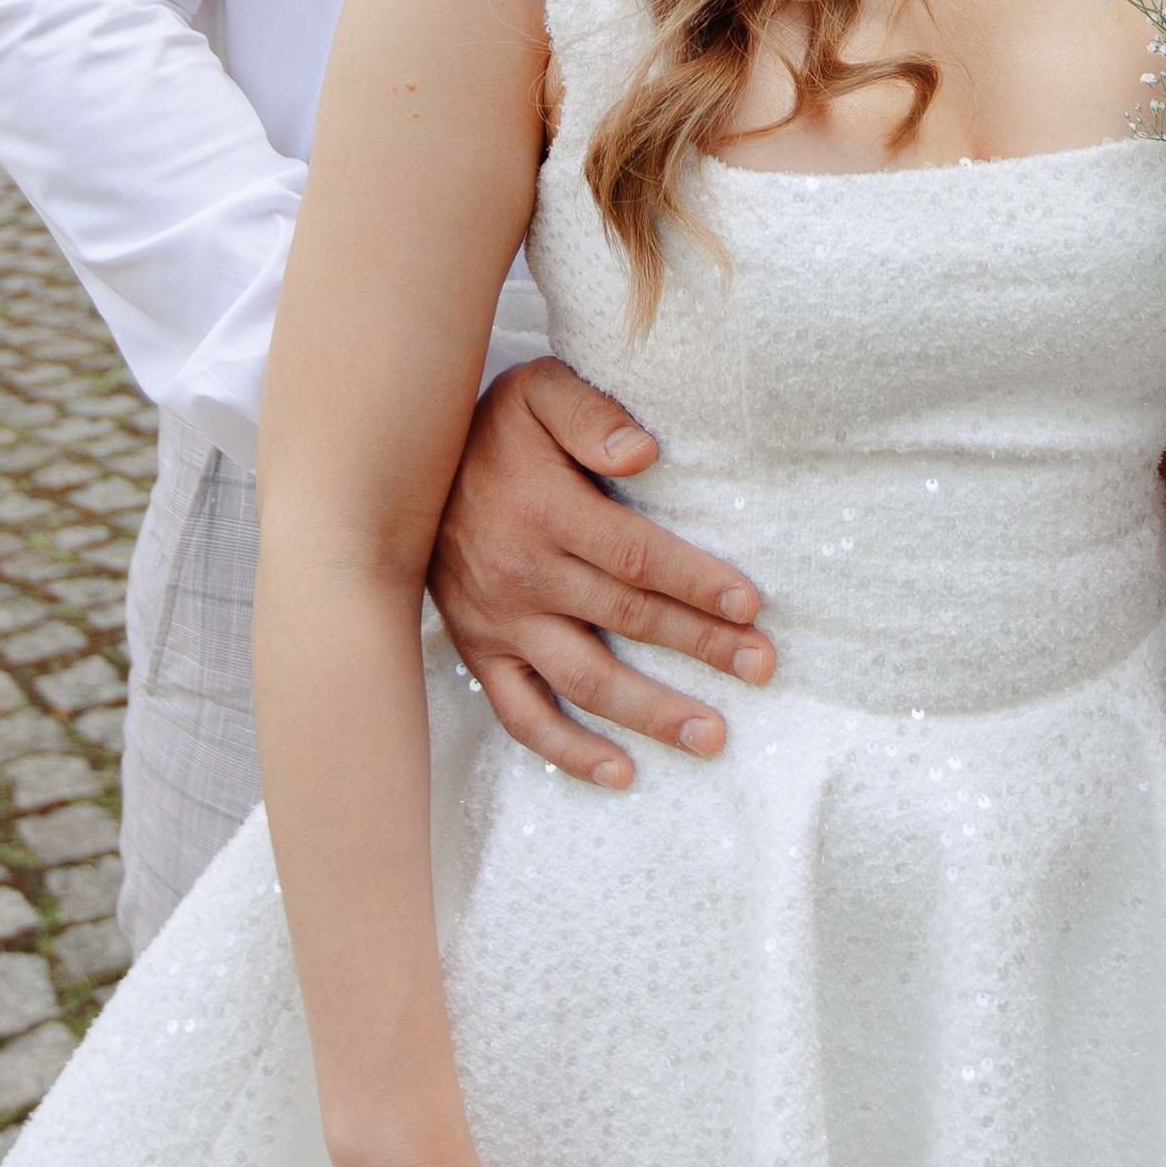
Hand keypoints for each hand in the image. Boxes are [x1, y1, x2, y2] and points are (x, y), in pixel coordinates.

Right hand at [429, 358, 776, 789]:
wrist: (403, 470)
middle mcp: (522, 575)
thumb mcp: (537, 393)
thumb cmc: (491, 430)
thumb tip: (643, 451)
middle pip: (627, 619)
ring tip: (710, 734)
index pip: (636, 557)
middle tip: (762, 667)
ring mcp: (499, 622)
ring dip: (650, 711)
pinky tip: (621, 773)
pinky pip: (523, 715)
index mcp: (545, 511)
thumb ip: (589, 414)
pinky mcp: (480, 652)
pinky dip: (570, 751)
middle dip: (701, 645)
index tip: (750, 606)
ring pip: (584, 680)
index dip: (696, 583)